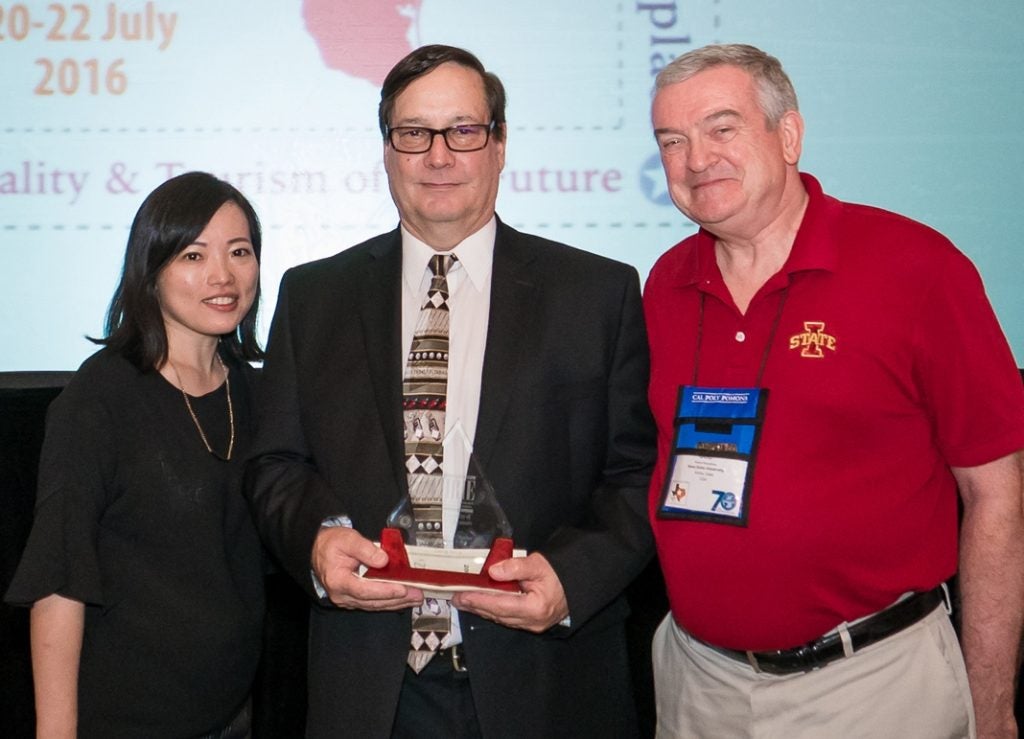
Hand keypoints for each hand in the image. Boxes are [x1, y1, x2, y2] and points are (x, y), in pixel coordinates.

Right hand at [312, 526, 422, 610]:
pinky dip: (388, 601)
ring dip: (397, 603)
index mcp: (339, 581)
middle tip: (417, 595)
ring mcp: (347, 599)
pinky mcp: (353, 598)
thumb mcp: (348, 539)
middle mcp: (342, 594)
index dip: (386, 591)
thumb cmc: (331, 544)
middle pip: (374, 602)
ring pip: (375, 605)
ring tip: (415, 598)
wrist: (317, 549)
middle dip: (398, 599)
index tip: (403, 589)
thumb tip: (384, 560)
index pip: (365, 590)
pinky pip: (373, 602)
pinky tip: (401, 599)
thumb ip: (366, 549)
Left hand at [452, 552, 568, 632]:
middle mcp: (533, 622)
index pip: (500, 605)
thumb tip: (492, 571)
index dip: (479, 600)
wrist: (579, 583)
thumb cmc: (560, 573)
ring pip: (501, 618)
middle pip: (498, 615)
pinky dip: (494, 610)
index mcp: (535, 608)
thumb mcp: (538, 564)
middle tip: (456, 598)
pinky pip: (508, 618)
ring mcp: (533, 625)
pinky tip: (484, 604)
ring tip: (465, 601)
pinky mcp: (532, 623)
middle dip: (476, 606)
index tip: (462, 595)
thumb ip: (515, 567)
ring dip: (482, 609)